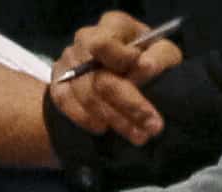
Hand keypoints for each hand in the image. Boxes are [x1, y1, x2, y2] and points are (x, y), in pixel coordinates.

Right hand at [47, 10, 178, 139]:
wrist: (121, 72)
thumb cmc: (146, 58)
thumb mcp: (162, 52)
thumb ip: (158, 56)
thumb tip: (146, 67)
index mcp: (112, 26)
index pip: (104, 44)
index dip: (121, 59)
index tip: (146, 72)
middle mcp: (84, 40)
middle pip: (99, 78)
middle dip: (129, 105)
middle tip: (152, 126)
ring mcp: (69, 64)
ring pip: (86, 96)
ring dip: (114, 119)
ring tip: (138, 135)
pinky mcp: (59, 85)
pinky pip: (66, 105)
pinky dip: (86, 119)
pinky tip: (105, 129)